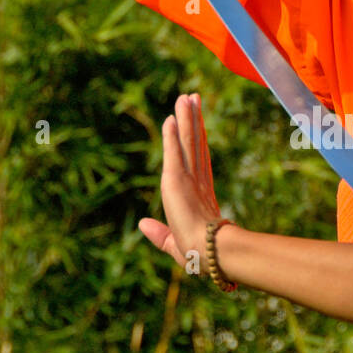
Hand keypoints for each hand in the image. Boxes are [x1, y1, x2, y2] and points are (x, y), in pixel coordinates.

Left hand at [139, 93, 226, 274]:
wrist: (209, 254)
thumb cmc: (197, 256)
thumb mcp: (171, 244)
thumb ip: (158, 234)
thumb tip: (142, 224)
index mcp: (200, 197)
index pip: (198, 162)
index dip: (197, 141)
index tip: (195, 124)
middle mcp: (196, 183)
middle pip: (195, 145)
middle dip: (194, 122)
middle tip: (194, 98)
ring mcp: (189, 179)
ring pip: (189, 141)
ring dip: (187, 118)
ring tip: (187, 96)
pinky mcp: (177, 178)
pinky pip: (175, 150)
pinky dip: (173, 132)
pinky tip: (172, 116)